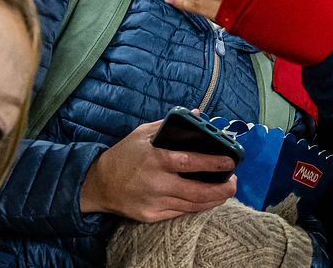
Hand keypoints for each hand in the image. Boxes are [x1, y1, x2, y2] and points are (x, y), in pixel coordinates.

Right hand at [80, 119, 236, 222]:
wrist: (97, 184)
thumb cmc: (124, 155)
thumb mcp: (143, 133)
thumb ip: (171, 125)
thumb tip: (198, 115)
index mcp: (157, 159)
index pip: (192, 162)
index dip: (215, 162)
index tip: (232, 161)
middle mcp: (157, 183)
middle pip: (197, 191)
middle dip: (222, 189)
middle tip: (235, 182)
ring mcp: (154, 202)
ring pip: (193, 205)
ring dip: (214, 199)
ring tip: (226, 190)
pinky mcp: (151, 216)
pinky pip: (181, 213)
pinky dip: (197, 207)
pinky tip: (207, 199)